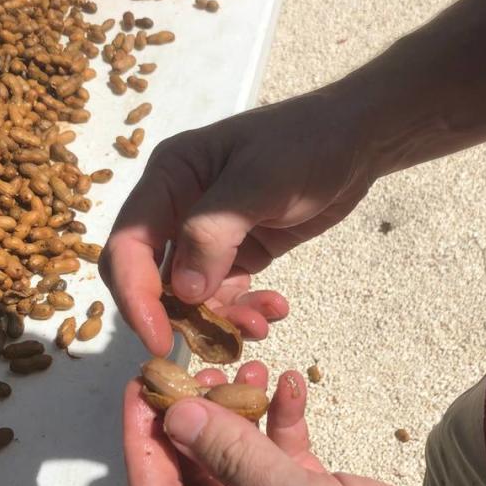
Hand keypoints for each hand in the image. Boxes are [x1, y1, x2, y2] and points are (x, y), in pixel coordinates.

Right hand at [101, 88, 372, 355]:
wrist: (356, 140)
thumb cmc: (306, 143)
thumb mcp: (260, 180)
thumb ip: (215, 232)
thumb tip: (183, 291)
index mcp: (170, 178)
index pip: (129, 244)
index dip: (135, 295)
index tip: (159, 340)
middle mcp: (178, 208)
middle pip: (151, 276)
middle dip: (178, 315)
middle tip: (213, 345)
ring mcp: (208, 234)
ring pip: (192, 294)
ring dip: (220, 318)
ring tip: (260, 324)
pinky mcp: (238, 253)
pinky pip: (226, 294)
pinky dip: (244, 310)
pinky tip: (275, 310)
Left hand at [123, 365, 485, 485]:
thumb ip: (237, 459)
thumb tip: (178, 417)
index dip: (142, 444)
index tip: (139, 389)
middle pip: (196, 477)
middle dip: (195, 419)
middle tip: (196, 369)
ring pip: (241, 462)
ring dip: (241, 416)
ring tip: (248, 370)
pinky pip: (285, 462)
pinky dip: (284, 426)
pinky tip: (292, 386)